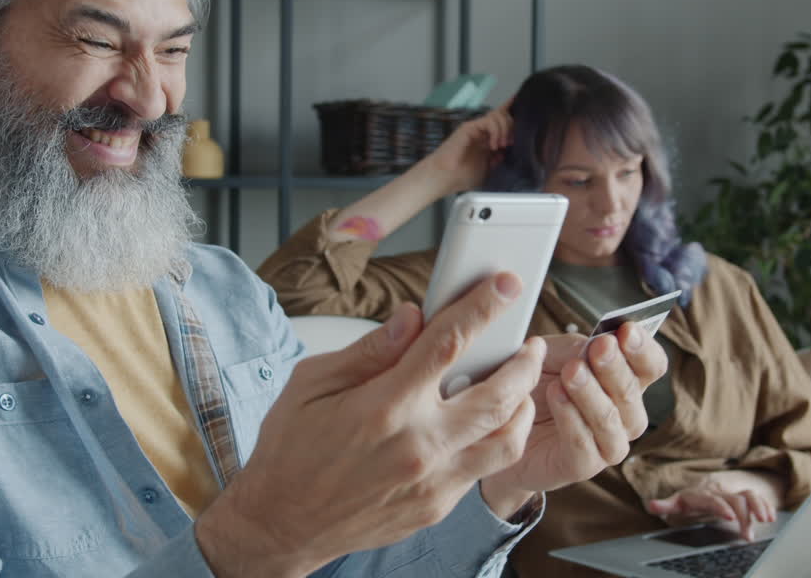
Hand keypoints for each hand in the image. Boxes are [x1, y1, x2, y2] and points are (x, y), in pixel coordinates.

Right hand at [195, 273, 544, 577]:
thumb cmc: (290, 451)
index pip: (447, 344)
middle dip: (524, 362)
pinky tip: (487, 422)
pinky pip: (483, 469)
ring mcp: (432, 481)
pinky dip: (494, 440)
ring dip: (523, 406)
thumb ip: (370, 350)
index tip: (506, 286)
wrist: (280, 524)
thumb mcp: (311, 383)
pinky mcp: (436, 506)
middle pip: (498, 395)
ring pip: (506, 439)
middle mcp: (417, 445)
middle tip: (530, 343)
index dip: (483, 308)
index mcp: (384, 406)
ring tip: (521, 385)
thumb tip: (411, 318)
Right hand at [420, 99, 513, 194]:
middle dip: (513, 127)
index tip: (526, 111)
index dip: (514, 113)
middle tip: (511, 143)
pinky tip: (494, 145)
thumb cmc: (462, 176)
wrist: (445, 178)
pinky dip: (496, 131)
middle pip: (505, 116)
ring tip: (502, 145)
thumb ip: (500, 160)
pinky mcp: (470, 127)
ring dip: (506, 129)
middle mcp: (483, 131)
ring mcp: (476, 128)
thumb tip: (512, 152)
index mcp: (488, 139)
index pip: (503, 122)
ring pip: (499, 115)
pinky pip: (489, 120)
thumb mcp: (489, 170)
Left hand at [480, 322, 667, 503]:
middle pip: (634, 391)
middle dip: (616, 367)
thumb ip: (575, 348)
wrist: (502, 427)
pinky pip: (585, 445)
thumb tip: (595, 344)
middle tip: (599, 347)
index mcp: (623, 380)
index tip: (627, 331)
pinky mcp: (582, 465)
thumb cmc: (534, 386)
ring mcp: (607, 443)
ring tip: (571, 371)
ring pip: (612, 421)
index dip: (643, 348)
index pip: (651, 365)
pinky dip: (571, 419)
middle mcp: (623, 414)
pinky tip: (557, 396)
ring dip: (592, 393)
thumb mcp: (551, 354)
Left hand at [646, 470, 783, 541]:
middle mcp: (721, 490)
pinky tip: (772, 516)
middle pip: (735, 499)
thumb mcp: (677, 501)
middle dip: (744, 515)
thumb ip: (665, 505)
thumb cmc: (690, 498)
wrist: (705, 485)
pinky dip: (767, 505)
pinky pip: (759, 497)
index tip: (730, 518)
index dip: (722, 507)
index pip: (713, 499)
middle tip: (748, 535)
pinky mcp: (745, 495)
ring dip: (759, 507)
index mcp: (703, 493)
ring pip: (749, 495)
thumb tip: (651, 505)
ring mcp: (734, 491)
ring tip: (766, 521)